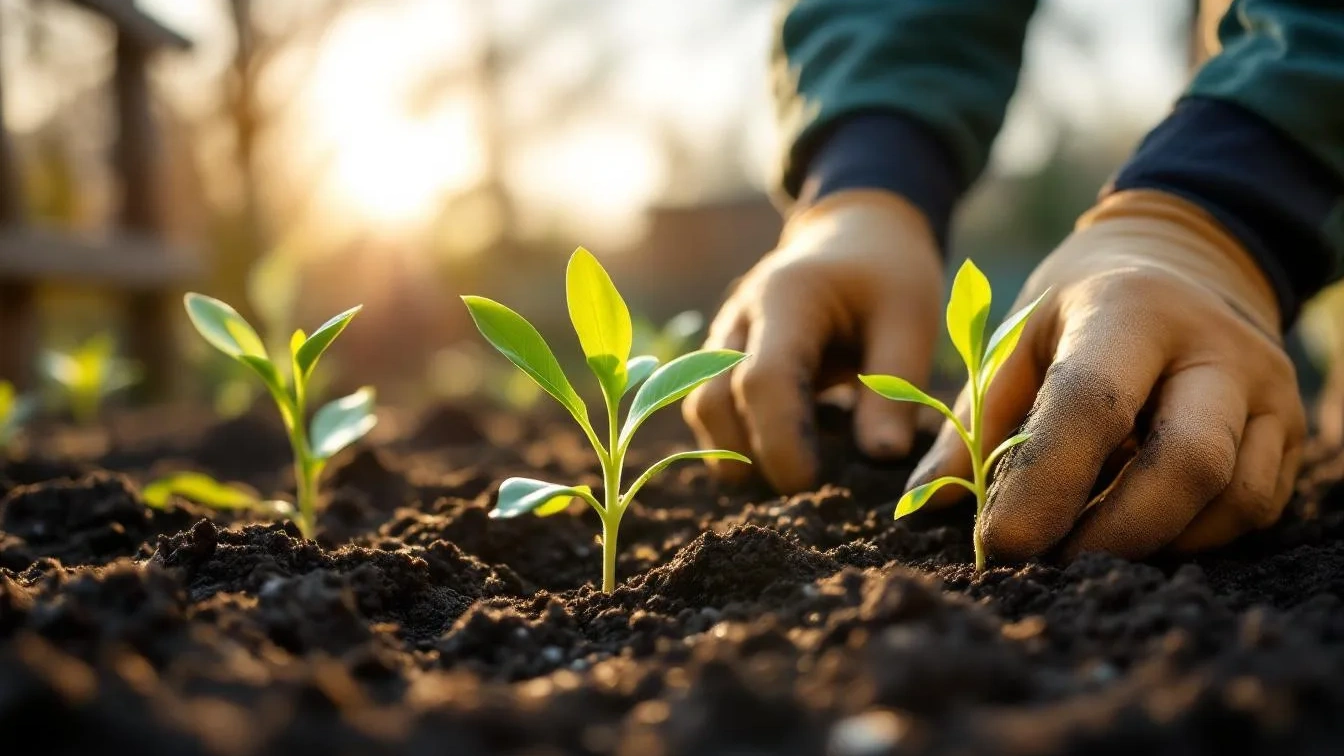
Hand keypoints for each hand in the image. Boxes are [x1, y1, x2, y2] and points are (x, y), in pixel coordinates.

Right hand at [683, 189, 943, 492]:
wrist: (857, 236)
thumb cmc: (889, 276)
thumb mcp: (910, 320)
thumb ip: (895, 389)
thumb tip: (881, 458)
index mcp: (786, 297)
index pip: (761, 380)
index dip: (780, 441)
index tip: (814, 485)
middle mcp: (739, 318)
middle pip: (712, 401)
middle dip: (751, 457)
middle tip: (809, 492)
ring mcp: (722, 339)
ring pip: (702, 411)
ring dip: (739, 455)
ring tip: (799, 476)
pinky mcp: (722, 361)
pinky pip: (713, 411)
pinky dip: (740, 443)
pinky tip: (790, 452)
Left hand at [910, 189, 1305, 560]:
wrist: (1184, 258)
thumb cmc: (1079, 308)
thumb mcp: (1017, 336)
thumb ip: (975, 420)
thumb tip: (923, 503)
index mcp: (1130, 310)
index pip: (1092, 406)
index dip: (1044, 485)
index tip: (998, 545)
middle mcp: (1215, 347)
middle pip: (1186, 464)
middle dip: (1112, 534)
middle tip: (1049, 563)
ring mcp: (1267, 389)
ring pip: (1232, 498)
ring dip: (1155, 542)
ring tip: (1087, 545)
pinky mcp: (1290, 429)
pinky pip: (1255, 507)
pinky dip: (1193, 536)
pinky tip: (1139, 528)